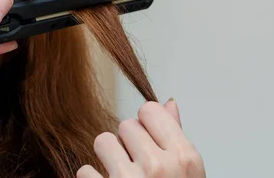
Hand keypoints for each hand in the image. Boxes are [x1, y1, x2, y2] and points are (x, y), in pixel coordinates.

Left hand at [77, 99, 204, 177]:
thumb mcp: (188, 176)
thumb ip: (175, 138)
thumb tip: (169, 103)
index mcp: (186, 160)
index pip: (150, 111)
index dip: (147, 126)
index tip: (149, 142)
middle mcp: (160, 168)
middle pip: (126, 125)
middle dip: (129, 143)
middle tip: (139, 167)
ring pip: (103, 141)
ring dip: (108, 158)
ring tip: (121, 177)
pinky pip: (85, 170)